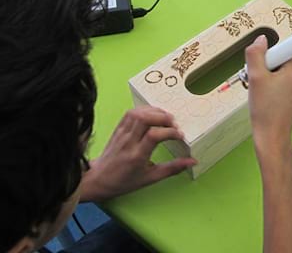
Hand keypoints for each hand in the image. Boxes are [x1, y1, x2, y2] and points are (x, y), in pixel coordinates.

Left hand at [80, 106, 196, 201]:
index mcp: (136, 156)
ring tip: (166, 118)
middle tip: (174, 124)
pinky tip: (153, 115)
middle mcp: (128, 142)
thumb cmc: (124, 181)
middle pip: (145, 119)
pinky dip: (144, 110)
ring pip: (138, 113)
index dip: (170, 132)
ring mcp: (121, 133)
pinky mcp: (118, 128)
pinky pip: (130, 112)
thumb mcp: (150, 179)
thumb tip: (192, 161)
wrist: (98, 179)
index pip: (153, 136)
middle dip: (163, 118)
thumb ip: (172, 169)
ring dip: (155, 112)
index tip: (180, 136)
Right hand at [245, 35, 291, 152]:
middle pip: (280, 59)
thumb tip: (261, 39)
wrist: (272, 136)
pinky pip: (283, 81)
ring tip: (260, 91)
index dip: (268, 55)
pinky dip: (273, 85)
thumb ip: (255, 54)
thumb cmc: (265, 110)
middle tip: (256, 81)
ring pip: (280, 71)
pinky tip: (266, 97)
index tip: (263, 64)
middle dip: (266, 67)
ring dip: (267, 77)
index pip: (283, 48)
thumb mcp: (255, 77)